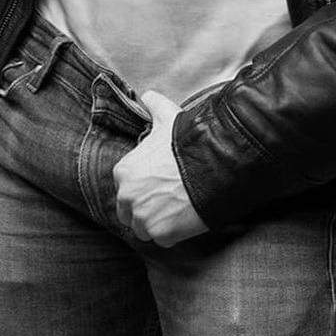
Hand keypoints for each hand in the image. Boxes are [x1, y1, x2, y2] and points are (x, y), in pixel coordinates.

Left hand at [113, 89, 209, 247]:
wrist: (212, 165)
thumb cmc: (187, 142)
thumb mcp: (167, 117)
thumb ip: (154, 105)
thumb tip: (148, 95)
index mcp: (123, 172)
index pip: (125, 188)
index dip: (142, 187)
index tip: (158, 184)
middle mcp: (127, 197)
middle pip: (130, 212)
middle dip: (145, 208)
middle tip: (167, 198)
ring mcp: (143, 218)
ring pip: (144, 228)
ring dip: (158, 222)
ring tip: (177, 208)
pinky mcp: (160, 235)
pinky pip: (162, 240)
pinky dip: (173, 233)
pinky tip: (185, 218)